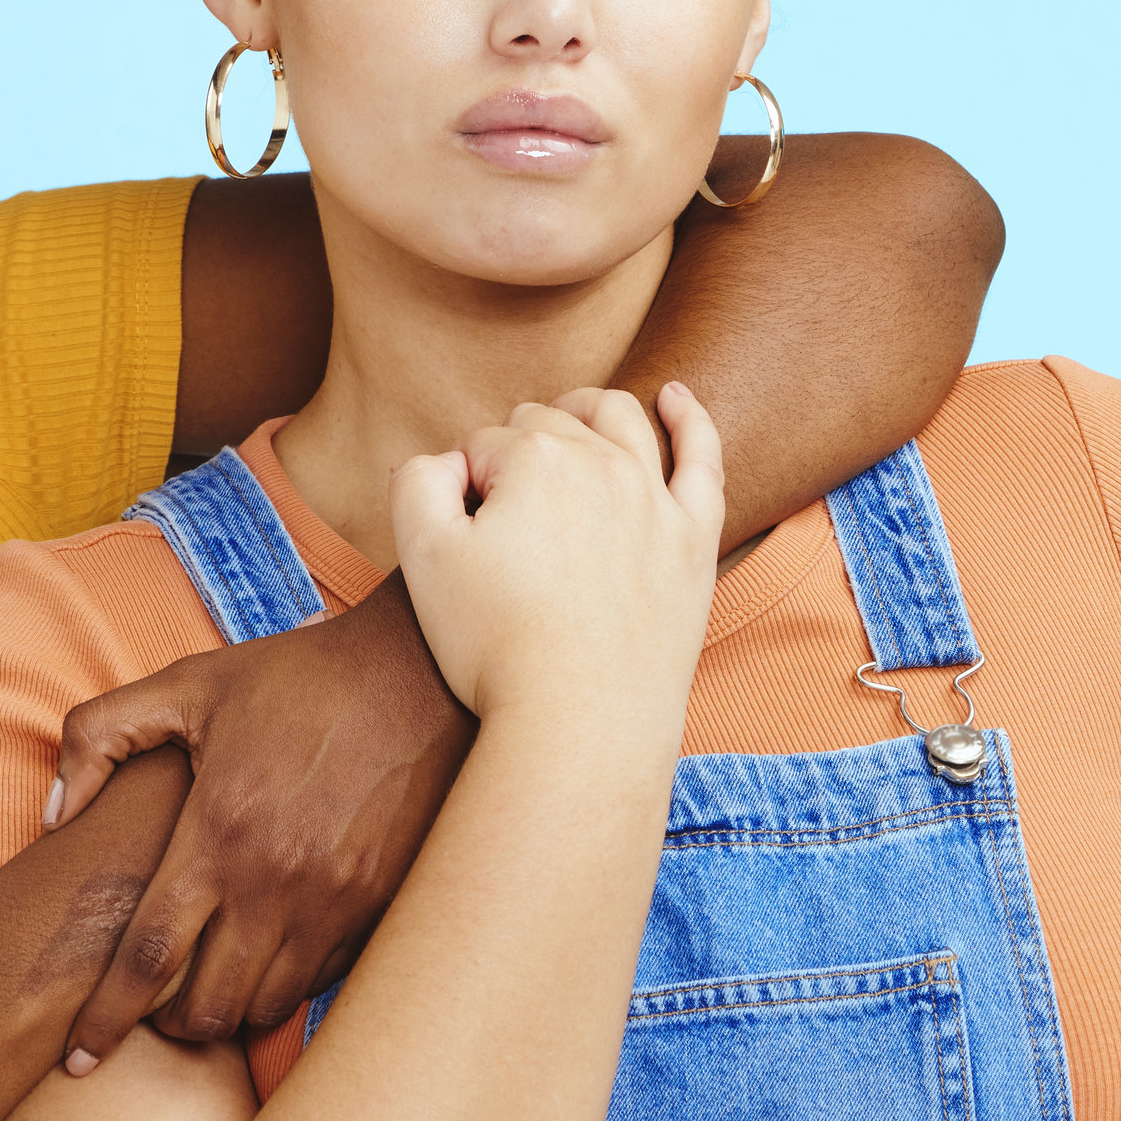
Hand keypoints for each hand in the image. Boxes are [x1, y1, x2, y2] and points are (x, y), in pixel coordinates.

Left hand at [46, 575, 473, 1070]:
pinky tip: (273, 955)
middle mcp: (276, 883)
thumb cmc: (299, 678)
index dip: (106, 1021)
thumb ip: (99, 735)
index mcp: (218, 834)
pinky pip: (323, 979)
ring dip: (231, 1010)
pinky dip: (288, 984)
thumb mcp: (187, 684)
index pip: (146, 960)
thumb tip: (53, 814)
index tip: (79, 1060)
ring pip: (268, 1005)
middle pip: (208, 1008)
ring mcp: (335, 901)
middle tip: (156, 1012)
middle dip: (170, 1027)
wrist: (421, 670)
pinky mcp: (382, 905)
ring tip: (214, 984)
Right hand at [391, 384, 722, 725]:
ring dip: (586, 409)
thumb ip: (417, 480)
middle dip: (516, 452)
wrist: (579, 721)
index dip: (462, 485)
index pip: (482, 445)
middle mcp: (602, 462)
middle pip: (547, 426)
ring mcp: (655, 498)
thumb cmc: (496, 644)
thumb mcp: (422, 556)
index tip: (462, 538)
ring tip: (569, 418)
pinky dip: (689, 419)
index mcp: (534, 458)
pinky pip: (702, 459)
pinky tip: (674, 398)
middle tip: (498, 519)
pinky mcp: (693, 538)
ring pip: (619, 421)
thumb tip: (451, 463)